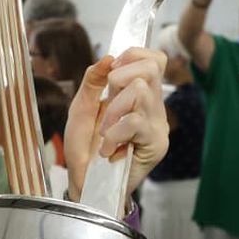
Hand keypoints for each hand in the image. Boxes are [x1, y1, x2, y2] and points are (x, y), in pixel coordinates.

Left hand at [65, 47, 169, 198]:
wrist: (85, 183)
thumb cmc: (84, 148)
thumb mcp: (81, 107)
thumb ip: (93, 80)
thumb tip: (108, 57)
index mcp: (141, 96)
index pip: (155, 60)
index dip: (134, 55)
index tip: (112, 73)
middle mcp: (154, 108)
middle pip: (152, 67)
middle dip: (120, 77)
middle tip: (107, 100)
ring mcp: (157, 126)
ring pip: (141, 90)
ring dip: (113, 109)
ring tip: (104, 132)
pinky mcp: (156, 144)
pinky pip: (135, 121)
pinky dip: (114, 133)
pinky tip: (108, 150)